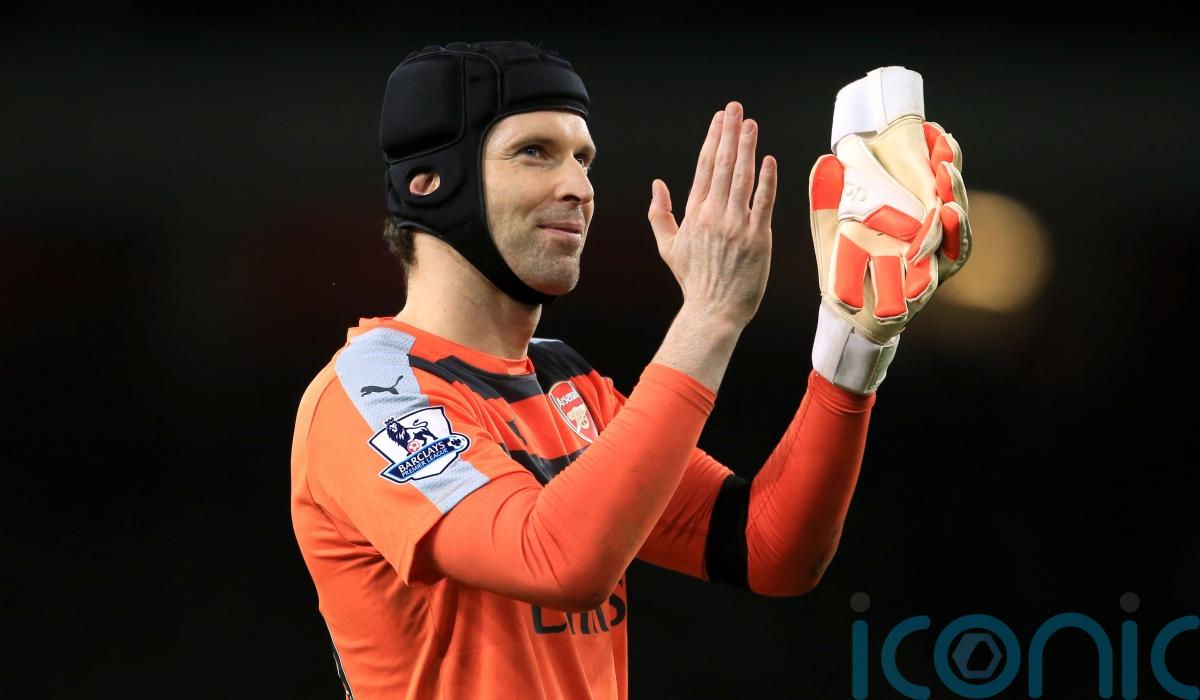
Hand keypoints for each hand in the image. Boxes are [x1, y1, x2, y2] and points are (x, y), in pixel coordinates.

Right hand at [647, 101, 777, 329]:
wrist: (714, 310)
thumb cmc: (694, 280)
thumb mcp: (668, 246)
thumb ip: (659, 213)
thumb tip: (657, 184)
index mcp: (694, 214)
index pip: (704, 167)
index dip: (713, 139)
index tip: (720, 119)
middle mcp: (714, 215)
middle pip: (723, 165)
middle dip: (730, 133)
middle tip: (736, 108)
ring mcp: (737, 226)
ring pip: (742, 178)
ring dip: (747, 148)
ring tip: (751, 124)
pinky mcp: (758, 238)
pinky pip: (763, 203)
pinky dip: (766, 180)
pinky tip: (768, 160)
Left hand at [809, 69, 971, 344]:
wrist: (841, 313)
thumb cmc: (843, 265)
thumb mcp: (830, 228)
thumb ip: (827, 197)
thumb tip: (825, 161)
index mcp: (913, 217)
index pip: (934, 183)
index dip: (942, 159)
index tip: (939, 133)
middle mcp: (929, 238)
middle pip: (954, 208)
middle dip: (954, 187)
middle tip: (947, 165)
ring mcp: (929, 266)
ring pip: (952, 244)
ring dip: (954, 225)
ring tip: (949, 206)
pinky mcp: (919, 294)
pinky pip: (932, 281)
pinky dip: (931, 269)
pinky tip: (929, 250)